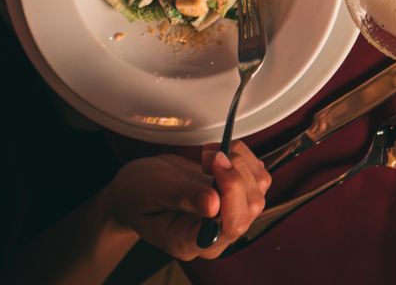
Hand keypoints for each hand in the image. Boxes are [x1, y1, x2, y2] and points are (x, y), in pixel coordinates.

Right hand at [105, 143, 270, 259]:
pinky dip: (245, 159)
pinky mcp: (235, 196)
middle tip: (209, 156)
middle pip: (250, 207)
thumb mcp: (151, 192)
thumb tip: (214, 203)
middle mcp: (215, 234)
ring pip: (258, 190)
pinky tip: (222, 154)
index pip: (230, 226)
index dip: (232, 192)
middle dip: (236, 172)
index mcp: (191, 241)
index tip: (216, 164)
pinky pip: (257, 177)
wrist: (137, 189)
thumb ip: (182, 197)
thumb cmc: (138, 194)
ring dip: (241, 162)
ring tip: (211, 154)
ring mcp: (227, 215)